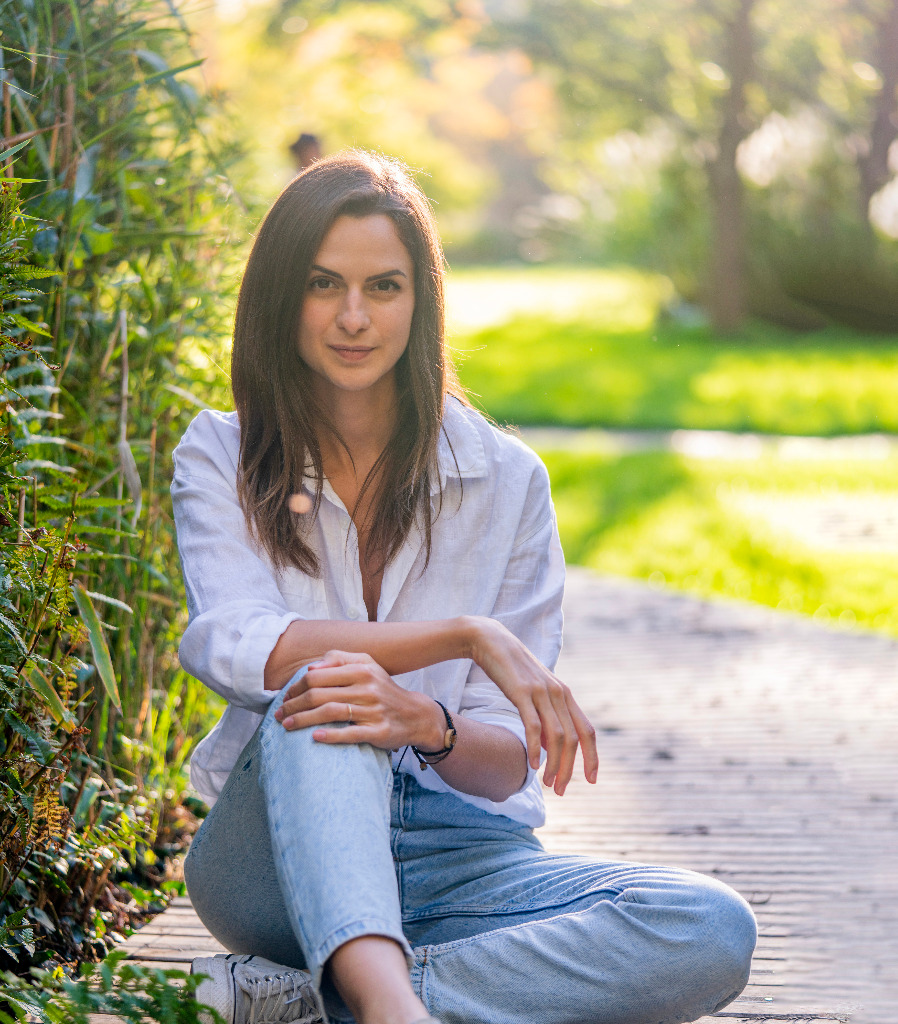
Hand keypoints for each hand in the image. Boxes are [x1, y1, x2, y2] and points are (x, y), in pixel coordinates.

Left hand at [273, 650, 437, 750]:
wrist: (415, 714)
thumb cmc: (383, 689)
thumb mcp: (368, 665)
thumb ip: (340, 659)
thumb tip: (312, 667)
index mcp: (361, 670)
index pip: (318, 676)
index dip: (296, 687)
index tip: (284, 697)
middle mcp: (367, 688)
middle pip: (320, 695)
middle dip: (294, 705)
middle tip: (279, 715)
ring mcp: (374, 710)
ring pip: (331, 713)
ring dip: (304, 720)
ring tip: (287, 726)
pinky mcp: (379, 731)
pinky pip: (351, 733)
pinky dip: (332, 735)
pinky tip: (315, 737)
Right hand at [468, 617, 597, 795]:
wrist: (489, 640)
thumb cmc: (511, 669)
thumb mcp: (534, 692)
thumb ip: (546, 716)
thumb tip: (552, 747)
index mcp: (565, 694)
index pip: (587, 730)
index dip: (592, 757)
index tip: (591, 780)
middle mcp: (558, 693)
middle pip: (574, 739)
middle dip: (570, 769)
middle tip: (560, 791)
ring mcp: (541, 692)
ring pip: (557, 736)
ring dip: (554, 764)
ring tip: (547, 784)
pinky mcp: (522, 692)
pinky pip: (534, 725)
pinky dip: (536, 748)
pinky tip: (533, 765)